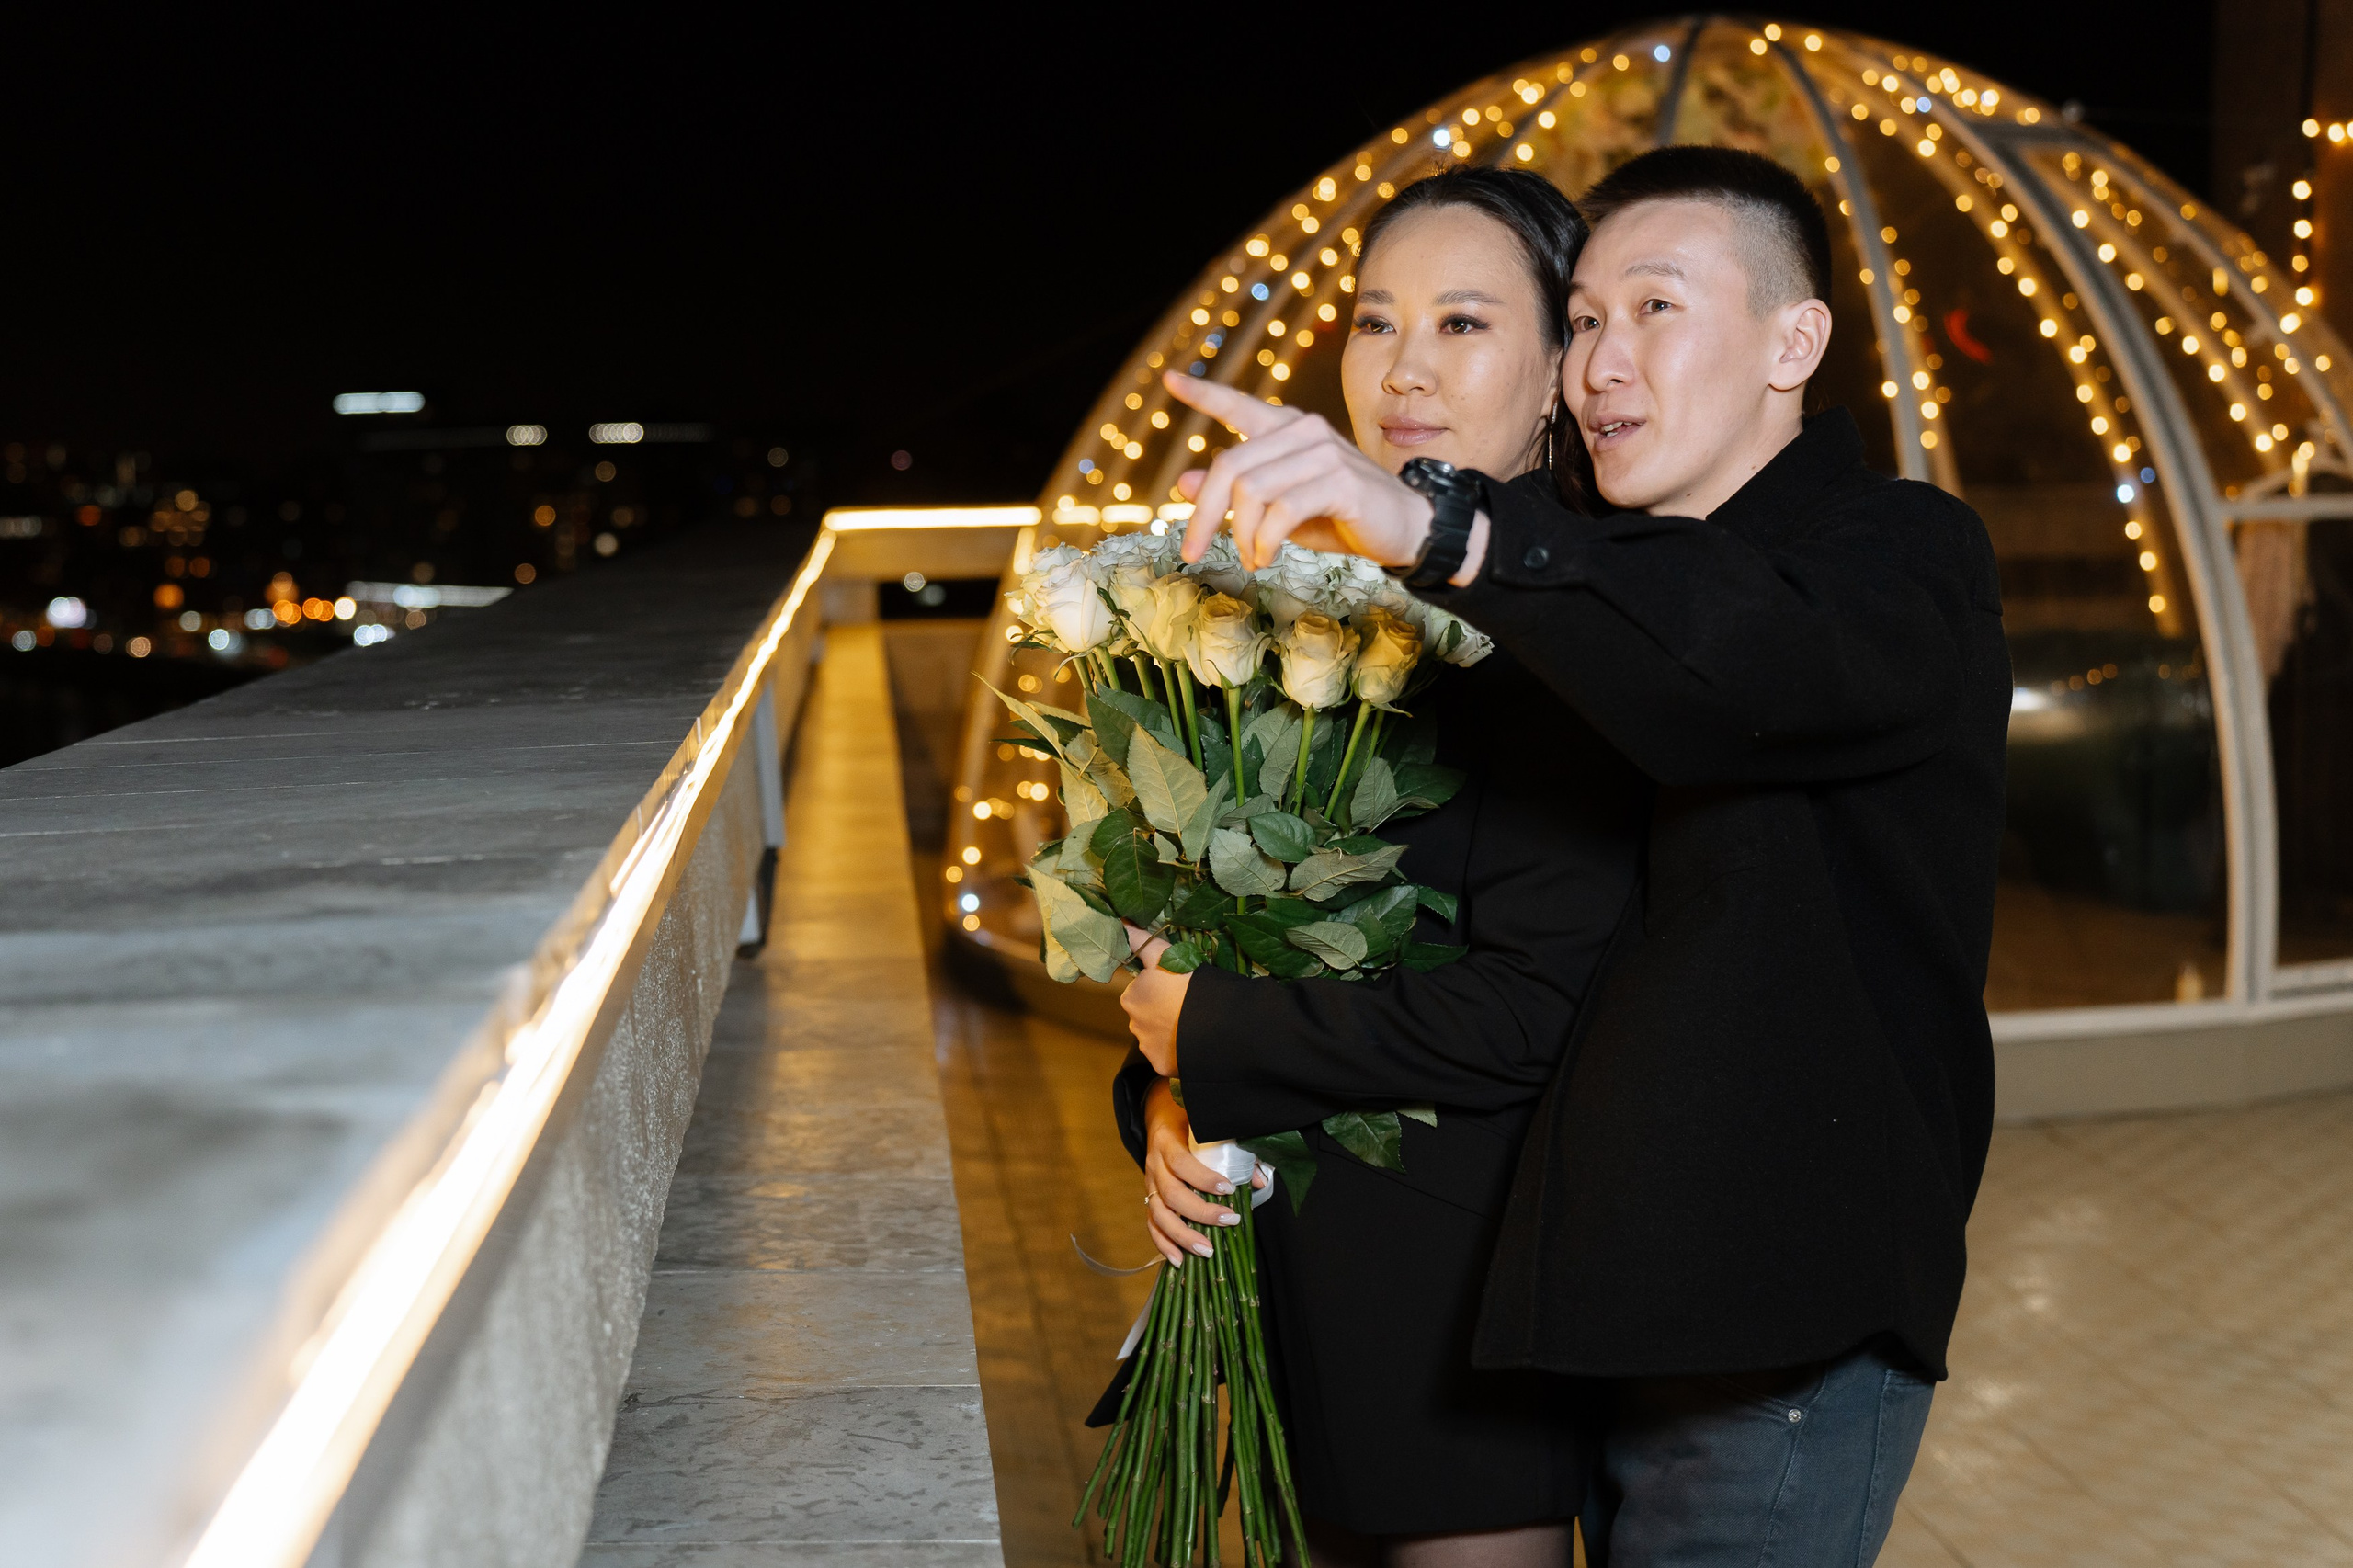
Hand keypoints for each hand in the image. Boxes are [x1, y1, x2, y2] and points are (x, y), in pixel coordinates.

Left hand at [1122, 923, 1186, 1075]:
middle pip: (1147, 1015)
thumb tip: (1120, 920)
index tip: (1180, 988)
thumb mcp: (1165, 955)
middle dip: (1162, 1012)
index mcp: (1132, 997)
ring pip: (1156, 1037)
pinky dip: (1176, 1052)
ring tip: (1194, 1025)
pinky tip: (1193, 1043)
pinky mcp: (1160, 1065)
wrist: (1213, 1025)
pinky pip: (1166, 1056)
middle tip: (1189, 1006)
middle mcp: (1133, 1023)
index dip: (1161, 988)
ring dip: (1170, 1033)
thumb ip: (1140, 939)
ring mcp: (1147, 1047)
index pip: (1142, 992)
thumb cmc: (1188, 985)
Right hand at [1141, 1077, 1265, 1264]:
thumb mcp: (1207, 1127)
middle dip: (1201, 1213)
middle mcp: (1154, 1166)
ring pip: (1159, 1215)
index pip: (1182, 1164)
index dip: (1204, 1179)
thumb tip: (1259, 1182)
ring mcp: (1149, 1185)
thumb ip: (1233, 1151)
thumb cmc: (1188, 1122)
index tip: (1229, 1189)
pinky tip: (1179, 1261)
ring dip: (1183, 1236)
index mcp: (1167, 1143)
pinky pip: (1152, 1225)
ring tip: (1207, 1250)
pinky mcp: (1149, 1199)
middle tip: (1229, 1221)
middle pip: (1172, 1195)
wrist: (1159, 1117)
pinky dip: (1164, 1245)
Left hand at [1163, 372, 1435, 570]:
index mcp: (1288, 430)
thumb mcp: (1280, 508)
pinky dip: (1265, 541)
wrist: (1406, 529)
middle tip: (1191, 551)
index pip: (1239, 406)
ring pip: (1251, 490)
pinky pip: (1282, 510)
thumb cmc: (1342, 517)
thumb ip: (1237, 494)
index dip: (1203, 395)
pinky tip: (1265, 557)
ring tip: (1250, 559)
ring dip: (1241, 535)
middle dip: (1204, 514)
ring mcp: (1323, 452)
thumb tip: (1183, 484)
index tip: (1170, 381)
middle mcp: (1303, 431)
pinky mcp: (1340, 481)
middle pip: (1229, 465)